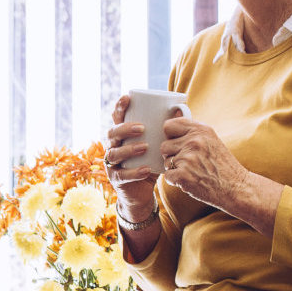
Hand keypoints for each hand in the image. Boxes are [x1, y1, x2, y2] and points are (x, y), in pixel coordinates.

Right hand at [103, 94, 165, 220]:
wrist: (142, 192)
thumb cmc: (151, 162)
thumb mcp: (158, 144)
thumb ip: (166, 130)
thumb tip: (179, 109)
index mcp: (122, 135)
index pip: (117, 118)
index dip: (119, 108)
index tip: (127, 98)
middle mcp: (113, 146)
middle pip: (112, 133)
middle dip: (125, 129)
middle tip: (142, 128)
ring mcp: (112, 163)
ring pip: (114, 153)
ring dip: (128, 149)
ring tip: (144, 148)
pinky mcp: (116, 179)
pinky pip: (121, 174)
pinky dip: (134, 172)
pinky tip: (146, 170)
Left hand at [157, 113, 249, 210]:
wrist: (237, 187)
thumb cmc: (223, 166)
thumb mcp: (212, 140)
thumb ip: (192, 131)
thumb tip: (172, 117)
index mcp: (201, 130)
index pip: (169, 126)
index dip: (171, 136)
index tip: (179, 143)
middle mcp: (194, 141)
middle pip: (164, 146)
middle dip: (172, 155)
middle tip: (191, 162)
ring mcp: (188, 159)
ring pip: (165, 162)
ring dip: (175, 168)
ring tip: (194, 171)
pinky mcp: (183, 175)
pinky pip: (167, 176)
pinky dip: (176, 181)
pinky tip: (191, 180)